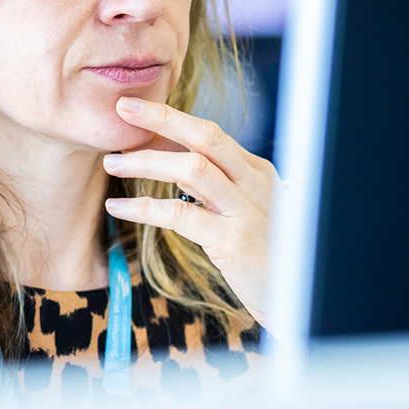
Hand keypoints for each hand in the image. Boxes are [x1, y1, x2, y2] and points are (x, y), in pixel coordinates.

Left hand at [101, 96, 278, 329]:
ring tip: (111, 162)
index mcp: (257, 173)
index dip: (171, 120)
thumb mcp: (245, 212)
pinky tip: (118, 207)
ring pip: (192, 168)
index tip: (137, 109)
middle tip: (122, 108)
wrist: (297, 300)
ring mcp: (246, 212)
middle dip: (162, 117)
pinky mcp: (233, 242)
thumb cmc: (265, 257)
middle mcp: (255, 184)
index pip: (212, 135)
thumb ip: (215, 187)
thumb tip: (167, 160)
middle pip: (206, 137)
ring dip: (146, 162)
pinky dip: (144, 208)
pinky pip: (180, 214)